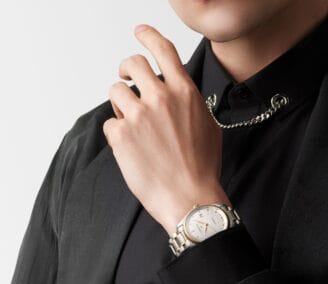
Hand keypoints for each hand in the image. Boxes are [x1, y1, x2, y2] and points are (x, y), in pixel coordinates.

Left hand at [103, 24, 231, 236]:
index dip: (148, 36)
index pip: (163, 50)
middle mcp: (161, 98)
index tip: (140, 33)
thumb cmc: (202, 169)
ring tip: (133, 125)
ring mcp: (139, 116)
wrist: (191, 198)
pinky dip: (118, 134)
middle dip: (125, 69)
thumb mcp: (208, 127)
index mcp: (185, 93)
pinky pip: (110, 123)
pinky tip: (132, 150)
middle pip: (132, 64)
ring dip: (121, 105)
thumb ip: (190, 103)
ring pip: (116, 91)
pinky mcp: (121, 136)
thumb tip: (177, 94)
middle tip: (124, 78)